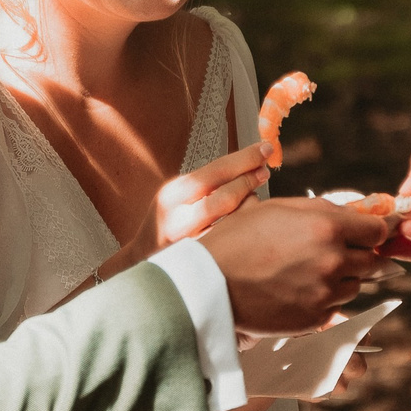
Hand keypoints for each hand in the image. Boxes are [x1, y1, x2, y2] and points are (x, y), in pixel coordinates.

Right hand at [107, 143, 267, 276]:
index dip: (244, 159)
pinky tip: (249, 221)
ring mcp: (190, 244)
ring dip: (251, 204)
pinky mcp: (201, 262)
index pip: (215, 171)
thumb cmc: (168, 222)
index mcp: (173, 195)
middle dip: (250, 181)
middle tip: (265, 171)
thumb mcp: (177, 196)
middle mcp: (179, 219)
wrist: (146, 261)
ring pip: (234, 220)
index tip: (265, 148)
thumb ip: (205, 183)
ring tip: (254, 194)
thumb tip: (246, 163)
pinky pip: (234, 240)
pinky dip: (245, 226)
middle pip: (226, 196)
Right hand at [200, 197, 396, 338]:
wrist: (209, 284)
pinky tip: (297, 291)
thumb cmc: (237, 240)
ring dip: (341, 279)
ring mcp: (326, 293)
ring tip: (307, 273)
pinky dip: (323, 300)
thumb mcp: (278, 208)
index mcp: (326, 227)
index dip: (369, 231)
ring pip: (354, 286)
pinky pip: (335, 308)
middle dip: (357, 255)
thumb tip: (351, 214)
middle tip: (332, 254)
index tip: (361, 234)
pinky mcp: (316, 319)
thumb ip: (320, 210)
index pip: (377, 230)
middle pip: (372, 261)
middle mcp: (333, 260)